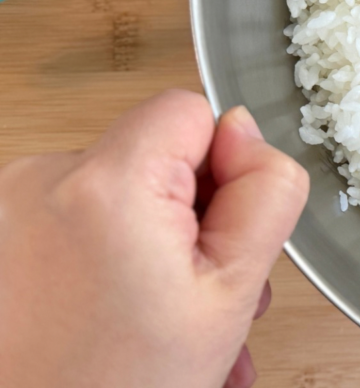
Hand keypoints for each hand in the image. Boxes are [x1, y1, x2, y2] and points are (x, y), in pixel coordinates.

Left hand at [0, 90, 309, 387]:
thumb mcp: (234, 289)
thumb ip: (264, 192)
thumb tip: (245, 132)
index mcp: (106, 183)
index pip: (190, 111)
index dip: (223, 168)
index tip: (215, 237)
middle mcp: (41, 180)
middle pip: (155, 156)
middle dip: (194, 215)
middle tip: (205, 292)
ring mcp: (10, 209)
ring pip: (121, 194)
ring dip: (157, 244)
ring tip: (170, 317)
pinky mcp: (0, 238)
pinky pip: (80, 220)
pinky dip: (111, 256)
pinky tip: (129, 312)